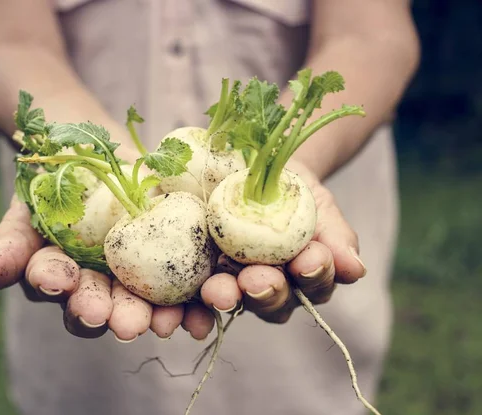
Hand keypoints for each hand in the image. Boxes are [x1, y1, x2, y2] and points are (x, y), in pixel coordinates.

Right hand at [0, 194, 218, 341]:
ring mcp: (145, 274)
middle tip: (128, 324)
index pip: (71, 300)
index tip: (66, 287)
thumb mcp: (26, 209)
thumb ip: (10, 245)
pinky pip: (192, 280)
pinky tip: (208, 307)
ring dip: (165, 316)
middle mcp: (109, 287)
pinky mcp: (179, 255)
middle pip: (116, 311)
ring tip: (171, 321)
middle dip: (122, 317)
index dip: (71, 298)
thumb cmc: (54, 186)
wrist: (95, 154)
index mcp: (72, 284)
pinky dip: (200, 297)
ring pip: (156, 303)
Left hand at [199, 158, 366, 323]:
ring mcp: (239, 284)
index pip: (315, 284)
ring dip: (229, 297)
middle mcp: (275, 288)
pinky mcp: (206, 275)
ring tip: (220, 290)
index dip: (314, 276)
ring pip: (238, 301)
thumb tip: (356, 269)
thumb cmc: (295, 188)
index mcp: (307, 275)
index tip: (307, 260)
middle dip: (268, 292)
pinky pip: (201, 292)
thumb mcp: (319, 203)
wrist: (256, 169)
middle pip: (276, 303)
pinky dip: (194, 302)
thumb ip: (336, 236)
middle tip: (257, 280)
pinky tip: (191, 298)